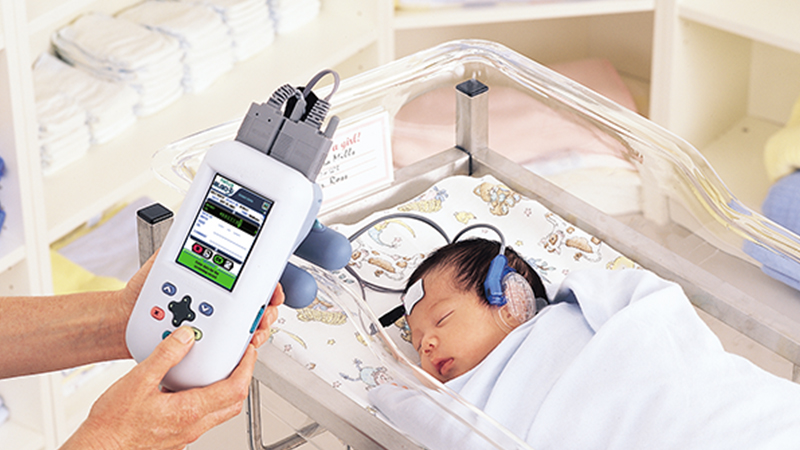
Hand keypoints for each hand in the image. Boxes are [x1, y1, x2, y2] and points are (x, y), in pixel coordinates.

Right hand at [61, 326, 255, 449]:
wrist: (99, 448)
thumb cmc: (113, 424)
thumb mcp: (138, 380)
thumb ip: (165, 356)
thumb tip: (185, 337)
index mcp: (190, 410)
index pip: (235, 388)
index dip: (247, 367)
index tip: (248, 351)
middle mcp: (193, 425)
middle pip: (233, 402)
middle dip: (241, 378)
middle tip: (239, 359)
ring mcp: (185, 434)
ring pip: (219, 412)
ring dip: (225, 390)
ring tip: (218, 369)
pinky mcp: (176, 437)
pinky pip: (201, 418)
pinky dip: (206, 400)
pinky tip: (190, 389)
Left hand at [118, 251, 282, 355]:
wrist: (123, 320)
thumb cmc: (142, 292)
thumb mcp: (166, 259)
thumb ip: (185, 242)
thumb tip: (200, 223)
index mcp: (217, 281)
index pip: (252, 281)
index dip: (268, 285)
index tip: (272, 290)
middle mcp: (219, 304)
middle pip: (257, 307)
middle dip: (268, 310)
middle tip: (266, 311)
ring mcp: (214, 326)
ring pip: (248, 330)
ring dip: (258, 330)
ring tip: (253, 330)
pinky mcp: (207, 347)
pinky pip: (230, 349)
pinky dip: (240, 348)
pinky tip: (240, 343)